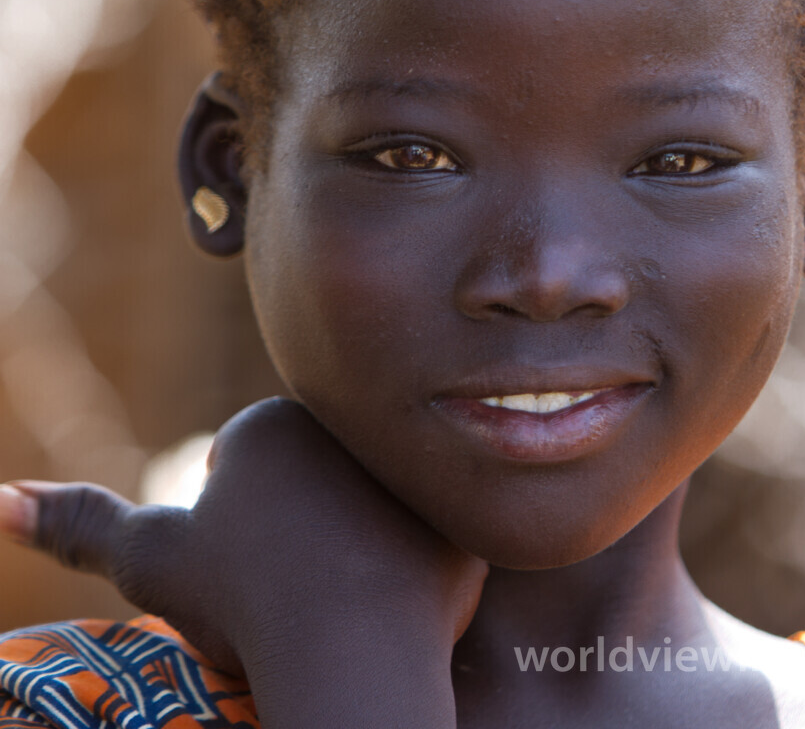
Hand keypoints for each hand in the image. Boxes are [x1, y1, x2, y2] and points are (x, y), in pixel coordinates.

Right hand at [0, 398, 487, 726]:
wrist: (349, 647)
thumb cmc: (244, 599)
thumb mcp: (150, 561)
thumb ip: (81, 524)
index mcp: (274, 418)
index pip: (248, 471)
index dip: (242, 532)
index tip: (254, 564)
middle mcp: (353, 421)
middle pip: (314, 485)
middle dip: (303, 528)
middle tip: (302, 580)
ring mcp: (413, 461)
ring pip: (369, 510)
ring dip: (358, 543)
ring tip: (349, 589)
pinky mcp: (462, 505)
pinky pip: (427, 539)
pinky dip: (413, 567)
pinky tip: (400, 595)